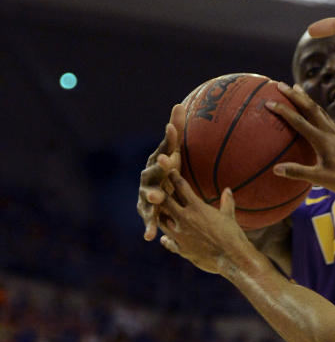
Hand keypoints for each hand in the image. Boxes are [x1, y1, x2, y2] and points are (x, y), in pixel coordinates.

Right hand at [138, 106, 183, 241]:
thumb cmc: (167, 169)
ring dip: (154, 196)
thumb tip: (180, 104)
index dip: (168, 140)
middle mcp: (149, 176)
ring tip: (158, 198)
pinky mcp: (147, 211)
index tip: (172, 129)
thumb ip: (175, 131)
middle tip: (168, 161)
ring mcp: (146, 194)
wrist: (155, 191)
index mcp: (157, 161)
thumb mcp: (173, 151)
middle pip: (155, 170)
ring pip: (150, 195)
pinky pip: (149, 219)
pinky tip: (150, 236)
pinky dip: (149, 227)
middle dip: (160, 166)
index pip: (164, 148)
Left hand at [158, 174, 250, 274]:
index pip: (181, 187)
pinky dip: (166, 239)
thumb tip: (228, 190)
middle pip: (165, 201)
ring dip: (160, 216)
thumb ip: (227, 202)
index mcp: (197, 207)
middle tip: (157, 190)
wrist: (231, 259)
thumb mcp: (229, 217)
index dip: (174, 177)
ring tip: (158, 213)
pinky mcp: (180, 249)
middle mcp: (184, 219)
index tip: (170, 171)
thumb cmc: (233, 236)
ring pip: (161, 221)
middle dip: (161, 195)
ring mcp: (180, 234)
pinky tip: (165, 238)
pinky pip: (167, 241)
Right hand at [269, 85, 334, 195]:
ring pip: (319, 110)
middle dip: (294, 95)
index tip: (269, 102)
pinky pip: (326, 118)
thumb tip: (275, 169)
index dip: (283, 110)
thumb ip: (298, 173)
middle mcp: (329, 132)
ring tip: (297, 89)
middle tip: (280, 85)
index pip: (298, 121)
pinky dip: (316, 110)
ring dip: (306, 99)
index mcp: (322, 140)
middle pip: (310, 108)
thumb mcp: (320, 179)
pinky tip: (314, 111)